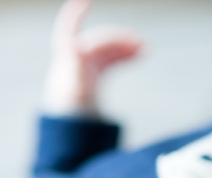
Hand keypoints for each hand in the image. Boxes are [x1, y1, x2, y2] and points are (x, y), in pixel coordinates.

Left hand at [44, 0, 141, 114]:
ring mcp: (86, 66)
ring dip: (125, 47)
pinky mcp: (94, 75)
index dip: (75, 15)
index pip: (69, 29)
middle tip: (141, 45)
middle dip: (119, 40)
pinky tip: (140, 57)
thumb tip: (74, 46)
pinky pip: (111, 59)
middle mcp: (75, 59)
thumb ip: (76, 65)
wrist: (73, 129)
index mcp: (67, 58)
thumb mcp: (75, 85)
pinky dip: (125, 56)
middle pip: (98, 41)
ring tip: (144, 51)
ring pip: (107, 49)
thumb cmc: (72, 109)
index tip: (85, 2)